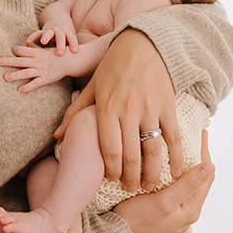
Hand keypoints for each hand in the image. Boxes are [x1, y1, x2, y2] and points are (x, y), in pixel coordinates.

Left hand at [0, 45, 68, 91]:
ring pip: (26, 72)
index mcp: (36, 53)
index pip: (23, 51)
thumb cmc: (56, 54)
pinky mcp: (46, 79)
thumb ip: (35, 48)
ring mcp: (41, 70)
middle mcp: (37, 61)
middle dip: (9, 61)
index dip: (16, 51)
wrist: (70, 61)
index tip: (11, 52)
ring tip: (5, 77)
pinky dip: (28, 87)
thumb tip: (26, 43)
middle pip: (21, 61)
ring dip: (15, 75)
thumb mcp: (45, 50)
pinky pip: (35, 83)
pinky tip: (20, 90)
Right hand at [26, 13, 78, 53]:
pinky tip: (28, 41)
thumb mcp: (71, 40)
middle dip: (60, 45)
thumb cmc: (67, 34)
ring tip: (43, 42)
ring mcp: (51, 30)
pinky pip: (37, 33)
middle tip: (60, 52)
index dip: (74, 44)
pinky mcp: (43, 31)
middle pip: (60, 37)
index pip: (72, 39)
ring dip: (46, 37)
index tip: (75, 50)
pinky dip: (32, 37)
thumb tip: (82, 63)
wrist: (59, 17)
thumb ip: (74, 50)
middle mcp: (60, 31)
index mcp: (68, 34)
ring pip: (48, 33)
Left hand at [86, 29, 181, 191]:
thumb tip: (56, 136)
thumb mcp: (92, 87)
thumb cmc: (113, 65)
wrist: (143, 43)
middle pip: (130, 155)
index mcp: (106, 107)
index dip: (111, 169)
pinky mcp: (167, 105)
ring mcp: (150, 109)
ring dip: (152, 173)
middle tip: (131, 189)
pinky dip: (176, 156)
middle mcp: (128, 110)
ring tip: (149, 186)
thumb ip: (75, 113)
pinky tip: (175, 171)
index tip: (111, 180)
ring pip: (152, 150)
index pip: (108, 149)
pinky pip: (173, 136)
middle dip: (130, 177)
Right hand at [112, 130, 213, 232]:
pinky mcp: (163, 212)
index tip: (201, 133)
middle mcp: (186, 213)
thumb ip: (187, 185)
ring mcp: (175, 213)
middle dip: (197, 157)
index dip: (205, 153)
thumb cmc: (138, 220)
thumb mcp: (164, 201)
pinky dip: (174, 174)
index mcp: (191, 210)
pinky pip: (175, 189)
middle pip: (198, 179)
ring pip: (186, 183)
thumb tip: (210, 166)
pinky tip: (166, 166)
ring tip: (180, 146)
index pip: (207, 176)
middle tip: (192, 136)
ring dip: (185, 165)